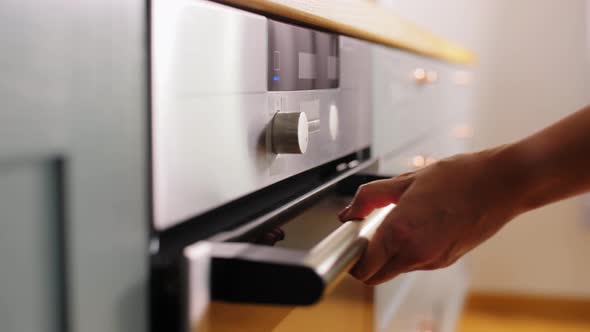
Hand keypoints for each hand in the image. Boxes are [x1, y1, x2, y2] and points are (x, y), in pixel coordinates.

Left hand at [339, 149, 518, 284]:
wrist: (503, 185)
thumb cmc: (459, 178)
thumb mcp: (406, 180)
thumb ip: (371, 197)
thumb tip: (349, 212)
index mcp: (401, 232)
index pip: (363, 268)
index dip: (351, 259)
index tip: (350, 242)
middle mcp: (416, 253)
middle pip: (376, 276)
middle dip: (366, 261)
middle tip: (367, 234)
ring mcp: (433, 260)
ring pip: (396, 269)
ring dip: (388, 255)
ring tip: (395, 222)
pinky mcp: (446, 260)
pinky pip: (415, 263)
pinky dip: (407, 251)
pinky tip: (417, 225)